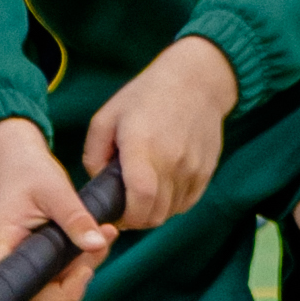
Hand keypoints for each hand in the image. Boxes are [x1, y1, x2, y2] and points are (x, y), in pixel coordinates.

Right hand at [0, 117, 117, 282]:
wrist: (19, 160)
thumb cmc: (28, 172)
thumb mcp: (54, 189)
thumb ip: (75, 217)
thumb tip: (97, 245)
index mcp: (3, 244)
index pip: (6, 285)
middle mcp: (13, 258)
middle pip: (41, 294)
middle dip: (74, 281)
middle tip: (98, 250)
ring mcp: (29, 260)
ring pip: (59, 283)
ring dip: (86, 266)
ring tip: (105, 233)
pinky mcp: (44, 255)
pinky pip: (66, 269)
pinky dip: (86, 257)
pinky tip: (101, 236)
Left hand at [91, 40, 239, 234]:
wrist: (197, 80)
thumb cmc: (147, 95)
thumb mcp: (107, 116)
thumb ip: (94, 155)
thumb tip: (98, 184)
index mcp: (142, 146)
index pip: (140, 200)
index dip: (125, 217)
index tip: (114, 214)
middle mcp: (171, 161)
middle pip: (155, 214)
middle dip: (136, 219)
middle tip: (124, 207)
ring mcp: (192, 168)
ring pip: (171, 212)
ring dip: (154, 212)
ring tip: (142, 195)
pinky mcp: (206, 171)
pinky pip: (187, 203)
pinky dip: (171, 204)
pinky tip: (161, 187)